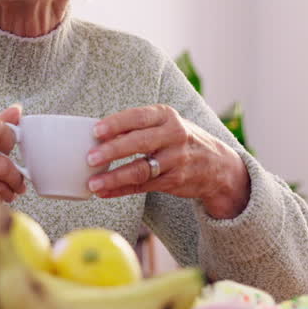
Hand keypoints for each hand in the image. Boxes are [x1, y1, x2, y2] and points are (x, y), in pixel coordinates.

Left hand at [86, 105, 249, 218]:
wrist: (218, 164)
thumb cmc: (178, 139)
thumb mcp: (164, 124)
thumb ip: (136, 127)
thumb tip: (96, 135)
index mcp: (166, 116)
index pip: (138, 117)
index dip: (116, 124)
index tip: (96, 131)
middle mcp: (174, 136)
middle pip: (139, 142)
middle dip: (113, 150)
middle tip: (90, 158)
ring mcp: (176, 160)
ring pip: (141, 169)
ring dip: (114, 177)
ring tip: (93, 182)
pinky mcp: (174, 181)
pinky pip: (143, 186)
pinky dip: (120, 190)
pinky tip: (103, 192)